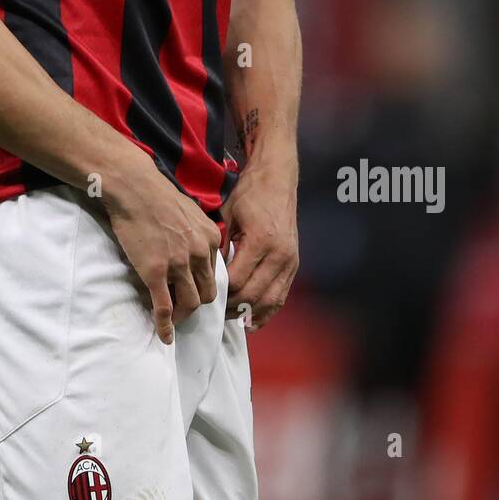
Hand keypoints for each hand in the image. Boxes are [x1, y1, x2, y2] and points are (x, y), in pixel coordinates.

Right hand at [103, 161, 222, 345]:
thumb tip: (196, 250)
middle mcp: (199, 254)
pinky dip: (165, 326)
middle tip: (183, 309)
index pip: (214, 274)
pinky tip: (164, 336)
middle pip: (206, 293)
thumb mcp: (190, 212)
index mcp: (210, 239)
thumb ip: (198, 234)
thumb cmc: (158, 196)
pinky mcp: (155, 273)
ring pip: (189, 303)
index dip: (203, 286)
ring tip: (172, 319)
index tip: (193, 293)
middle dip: (196, 305)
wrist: (134, 188)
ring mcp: (177, 265)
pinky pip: (164, 307)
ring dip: (182, 316)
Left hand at [221, 155, 297, 329]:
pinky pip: (281, 295)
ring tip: (229, 317)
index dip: (220, 291)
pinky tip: (252, 320)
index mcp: (261, 240)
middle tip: (211, 310)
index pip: (238, 280)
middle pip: (253, 294)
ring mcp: (290, 261)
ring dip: (249, 313)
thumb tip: (207, 273)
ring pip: (269, 300)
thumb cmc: (249, 193)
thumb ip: (220, 245)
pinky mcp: (294, 264)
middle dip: (231, 306)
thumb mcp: (227, 215)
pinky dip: (267, 311)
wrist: (277, 178)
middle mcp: (279, 254)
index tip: (204, 293)